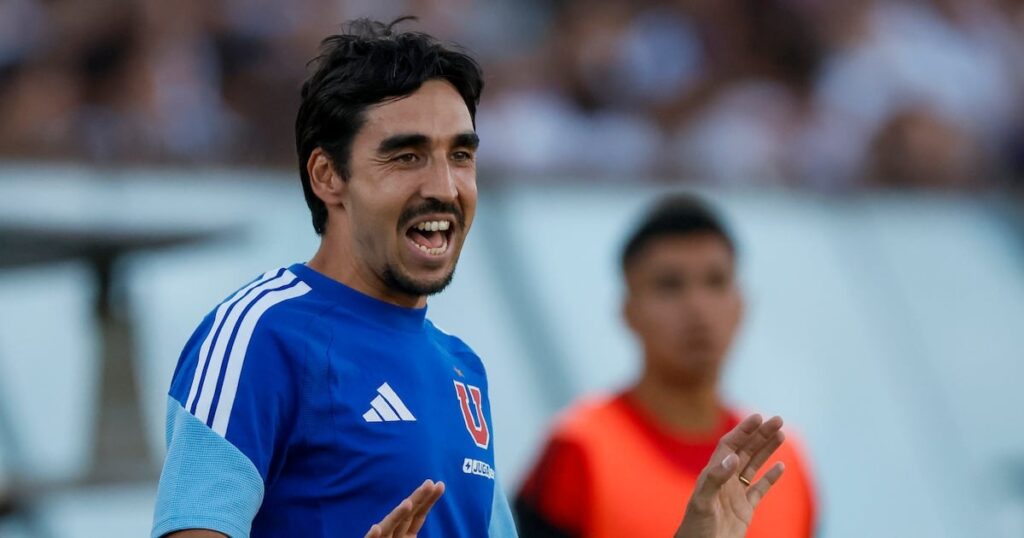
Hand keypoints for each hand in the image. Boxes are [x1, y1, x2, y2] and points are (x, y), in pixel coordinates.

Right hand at [364, 479, 445, 537]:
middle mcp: (392, 535)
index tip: (440, 485)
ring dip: (396, 516)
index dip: (428, 501)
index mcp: (404, 536)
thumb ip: (413, 529)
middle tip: (429, 483)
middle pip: (407, 516)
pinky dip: (372, 537)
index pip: (418, 516)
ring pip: (389, 528)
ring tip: (407, 504)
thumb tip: (424, 519)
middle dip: (418, 499)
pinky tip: (376, 528)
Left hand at [674, 414, 785, 537]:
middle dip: (760, 434)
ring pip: (754, 465)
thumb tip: (732, 457)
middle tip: (778, 419)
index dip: (743, 430)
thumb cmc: (695, 527)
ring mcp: (735, 494)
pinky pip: (760, 489)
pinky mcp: (744, 509)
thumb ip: (715, 478)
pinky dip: (771, 477)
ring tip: (781, 434)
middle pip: (745, 450)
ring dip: (767, 449)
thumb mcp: (702, 501)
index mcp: (713, 473)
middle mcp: (724, 479)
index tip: (758, 417)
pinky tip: (781, 466)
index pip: (730, 445)